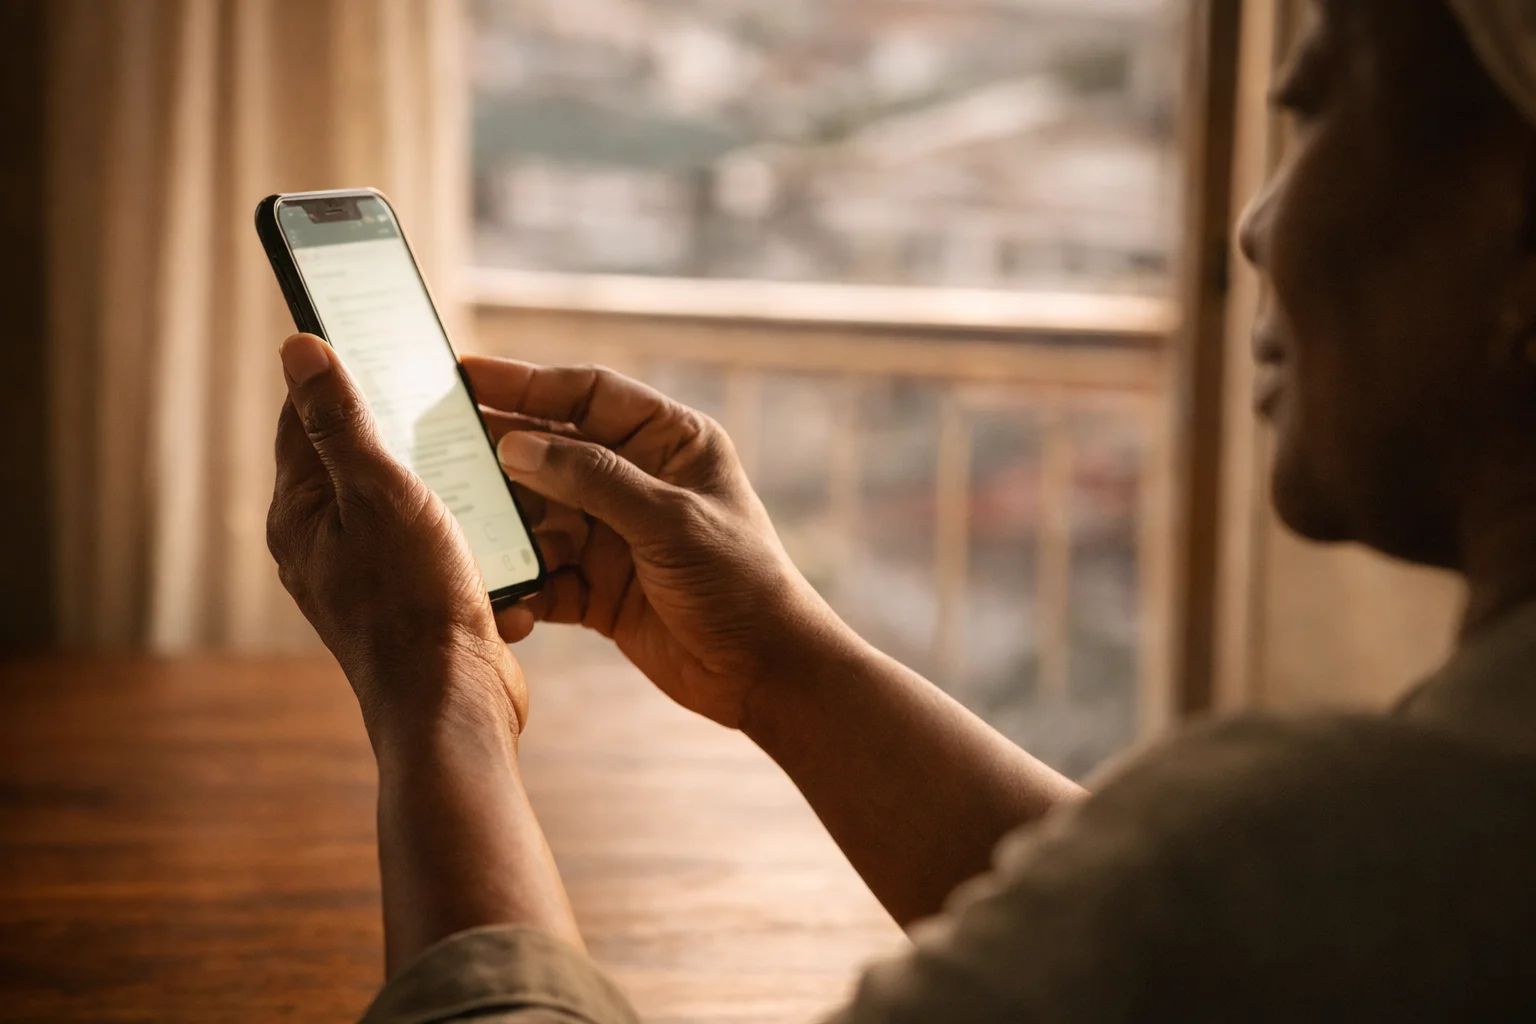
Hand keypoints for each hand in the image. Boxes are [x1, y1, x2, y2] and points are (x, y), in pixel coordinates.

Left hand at [267, 335, 525, 745]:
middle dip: (407, 434)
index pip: (303, 420)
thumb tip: (298, 347)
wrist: (454, 705)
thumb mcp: (381, 492)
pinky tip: (498, 535)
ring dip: (449, 489)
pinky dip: (469, 536)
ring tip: (485, 476)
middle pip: (360, 461)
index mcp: (300, 514)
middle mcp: (324, 545)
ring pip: (409, 505)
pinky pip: (440, 549)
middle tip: (449, 407)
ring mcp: (368, 577)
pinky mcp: (412, 603)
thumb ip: (341, 421)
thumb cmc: (413, 602)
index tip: (383, 343)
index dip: (341, 376)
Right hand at [462, 357, 853, 728]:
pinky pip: (543, 575)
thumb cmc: (740, 583)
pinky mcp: (597, 588)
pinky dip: (519, 585)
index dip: (527, 382)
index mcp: (670, 442)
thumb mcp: (669, 521)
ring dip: (500, 523)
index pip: (588, 395)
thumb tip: (516, 445)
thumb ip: (593, 480)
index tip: (463, 375)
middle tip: (430, 443)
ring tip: (450, 520)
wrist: (765, 674)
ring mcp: (614, 535)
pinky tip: (498, 595)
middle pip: (552, 452)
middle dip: (497, 452)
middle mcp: (637, 481)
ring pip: (538, 515)